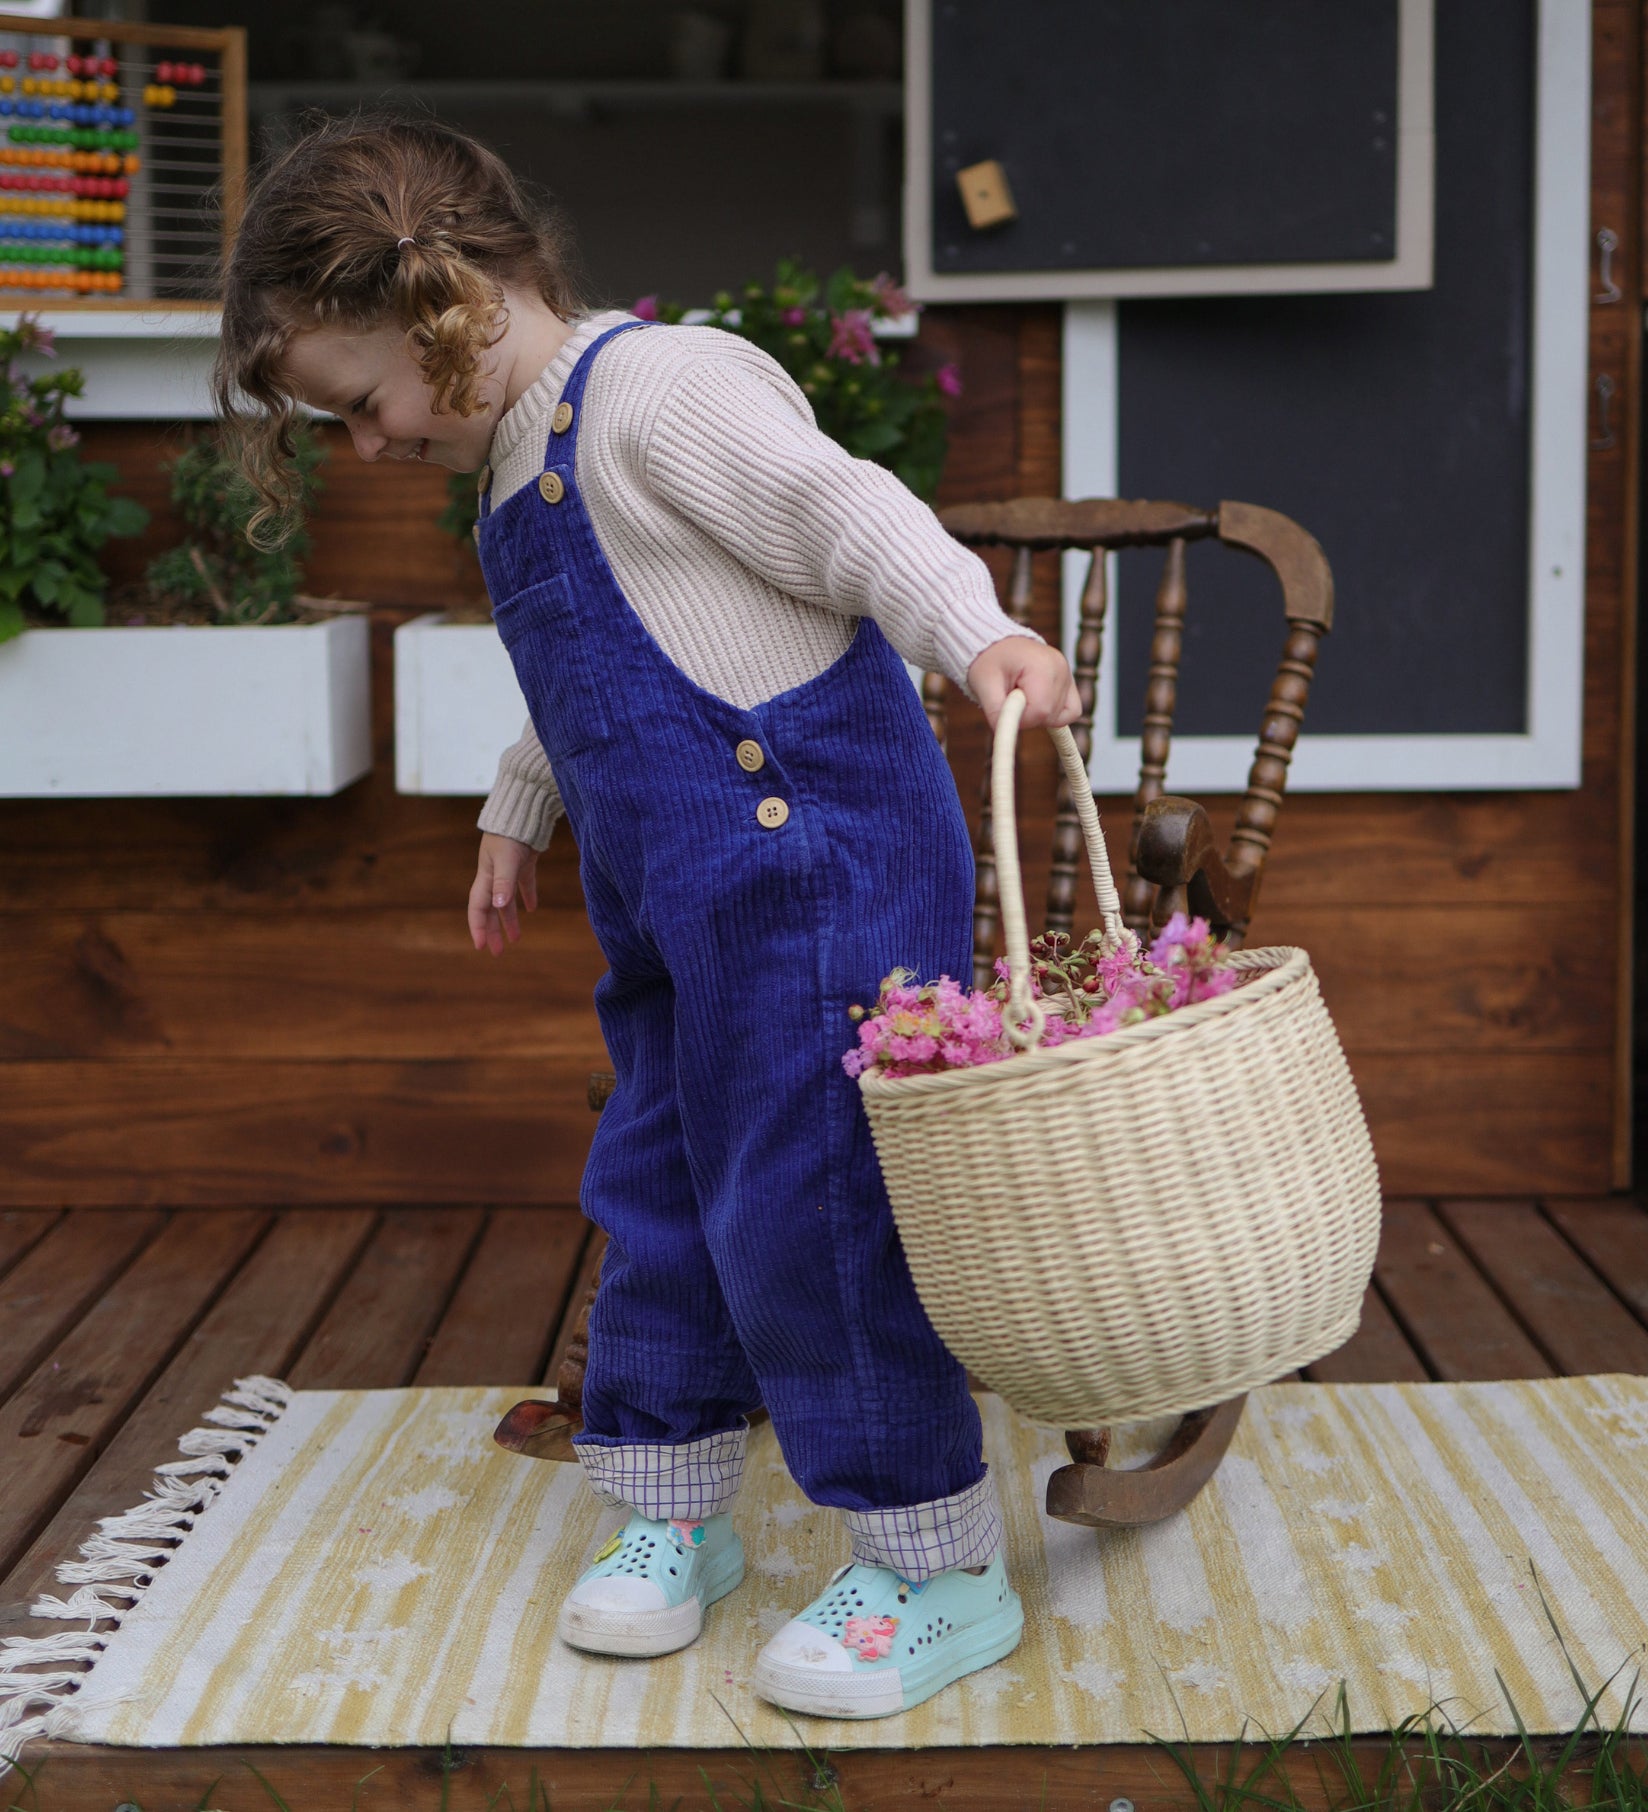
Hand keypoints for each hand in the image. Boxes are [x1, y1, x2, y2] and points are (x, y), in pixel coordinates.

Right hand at [469, 832, 538, 955]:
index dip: (479, 928)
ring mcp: (509, 869)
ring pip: (507, 901)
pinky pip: (524, 884)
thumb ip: (504, 882)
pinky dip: (527, 896)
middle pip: (491, 909)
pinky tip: (533, 909)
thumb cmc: (510, 833)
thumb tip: (498, 906)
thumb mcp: (506, 859)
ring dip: (510, 919)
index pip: (478, 908)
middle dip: (493, 930)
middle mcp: (494, 875)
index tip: (482, 947)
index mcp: (486, 877)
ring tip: (516, 939)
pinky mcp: (523, 862)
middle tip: (497, 953)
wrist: (522, 808)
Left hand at [966, 637, 1081, 730]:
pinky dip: (1054, 715)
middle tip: (1011, 701)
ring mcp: (1068, 674)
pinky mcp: (1069, 682)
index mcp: (1041, 665)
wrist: (998, 645)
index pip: (1040, 710)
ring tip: (1022, 697)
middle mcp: (1061, 668)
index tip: (1007, 709)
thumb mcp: (984, 685)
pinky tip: (1037, 704)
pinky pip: (1071, 711)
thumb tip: (1006, 734)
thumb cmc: (990, 662)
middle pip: (1051, 715)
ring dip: (1038, 715)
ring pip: (1061, 716)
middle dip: (1028, 717)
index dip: (1022, 719)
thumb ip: (996, 711)